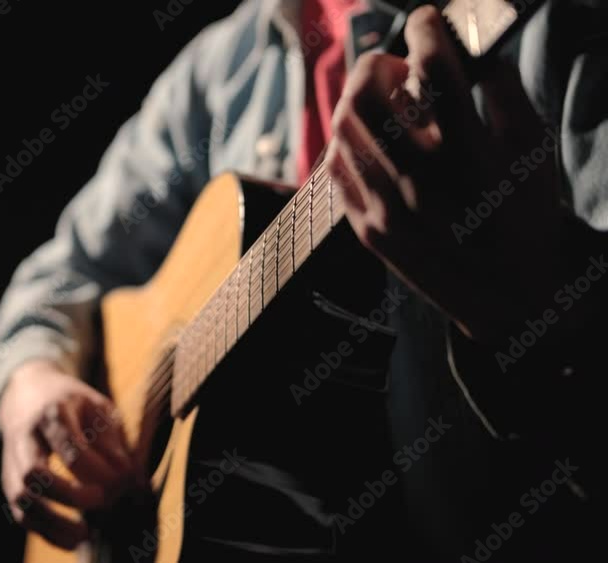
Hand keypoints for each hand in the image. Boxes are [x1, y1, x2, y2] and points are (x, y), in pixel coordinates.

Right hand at [0, 359, 135, 548]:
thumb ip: (109, 439)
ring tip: (85, 534)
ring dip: (53, 523)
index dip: (98, 472)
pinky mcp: (10, 481)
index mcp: (51, 414)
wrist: (25, 393)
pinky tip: (71, 541)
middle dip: (70, 496)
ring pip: (22, 499)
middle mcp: (25, 438)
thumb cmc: (70, 402)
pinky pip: (21, 514)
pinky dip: (44, 532)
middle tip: (102, 500)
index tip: (122, 479)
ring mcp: (13, 462)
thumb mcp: (95, 406)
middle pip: (35, 474)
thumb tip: (124, 474)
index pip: (71, 450)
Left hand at [326, 5, 564, 341]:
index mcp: (471, 155)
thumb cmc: (526, 214)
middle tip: (399, 68)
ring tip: (387, 106)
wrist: (506, 294)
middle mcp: (422, 181)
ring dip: (360, 101)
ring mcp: (387, 209)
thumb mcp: (534, 148)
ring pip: (342, 126)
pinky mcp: (367, 229)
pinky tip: (375, 145)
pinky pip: (335, 168)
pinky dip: (350, 143)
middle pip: (367, 92)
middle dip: (380, 63)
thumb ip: (502, 91)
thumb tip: (467, 48)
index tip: (428, 21)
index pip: (434, 68)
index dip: (427, 29)